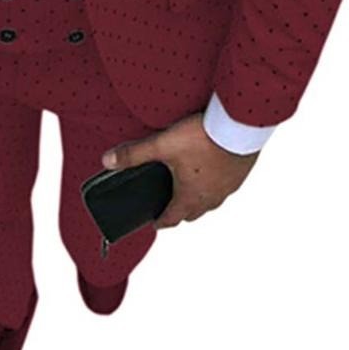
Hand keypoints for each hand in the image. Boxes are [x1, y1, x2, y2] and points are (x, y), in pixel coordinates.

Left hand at [101, 112, 258, 228]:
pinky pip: (226, 185)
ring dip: (200, 197)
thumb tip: (107, 161)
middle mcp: (211, 198)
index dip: (161, 222)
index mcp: (190, 197)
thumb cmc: (203, 138)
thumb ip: (134, 154)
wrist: (240, 126)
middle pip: (193, 212)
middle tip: (170, 204)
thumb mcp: (163, 144)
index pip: (172, 218)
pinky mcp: (241, 173)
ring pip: (212, 200)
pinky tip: (214, 168)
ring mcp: (229, 187)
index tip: (155, 224)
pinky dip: (216, 182)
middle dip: (180, 211)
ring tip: (191, 185)